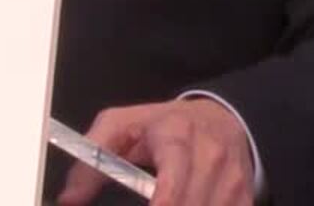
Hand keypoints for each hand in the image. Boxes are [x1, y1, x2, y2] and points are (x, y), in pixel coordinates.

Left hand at [57, 98, 253, 205]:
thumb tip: (68, 199)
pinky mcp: (245, 199)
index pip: (172, 188)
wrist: (223, 118)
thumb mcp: (121, 125)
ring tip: (163, 205)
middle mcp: (210, 159)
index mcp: (177, 138)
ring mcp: (232, 182)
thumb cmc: (165, 124)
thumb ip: (92, 157)